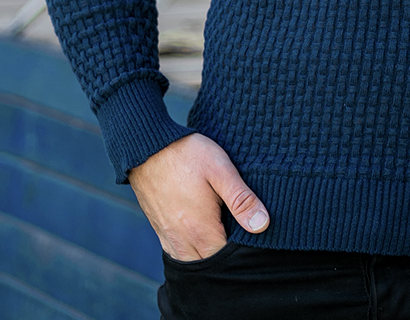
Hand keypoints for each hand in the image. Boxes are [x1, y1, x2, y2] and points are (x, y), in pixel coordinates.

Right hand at [127, 133, 268, 260]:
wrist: (147, 146)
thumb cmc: (187, 154)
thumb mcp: (220, 170)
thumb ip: (241, 199)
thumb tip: (262, 225)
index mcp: (201, 228)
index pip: (225, 259)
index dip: (240, 253)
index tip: (250, 238)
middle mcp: (182, 239)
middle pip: (208, 264)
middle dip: (223, 258)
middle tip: (237, 236)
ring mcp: (168, 235)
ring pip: (191, 263)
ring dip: (206, 257)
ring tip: (220, 237)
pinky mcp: (159, 228)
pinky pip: (176, 253)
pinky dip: (190, 252)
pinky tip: (199, 237)